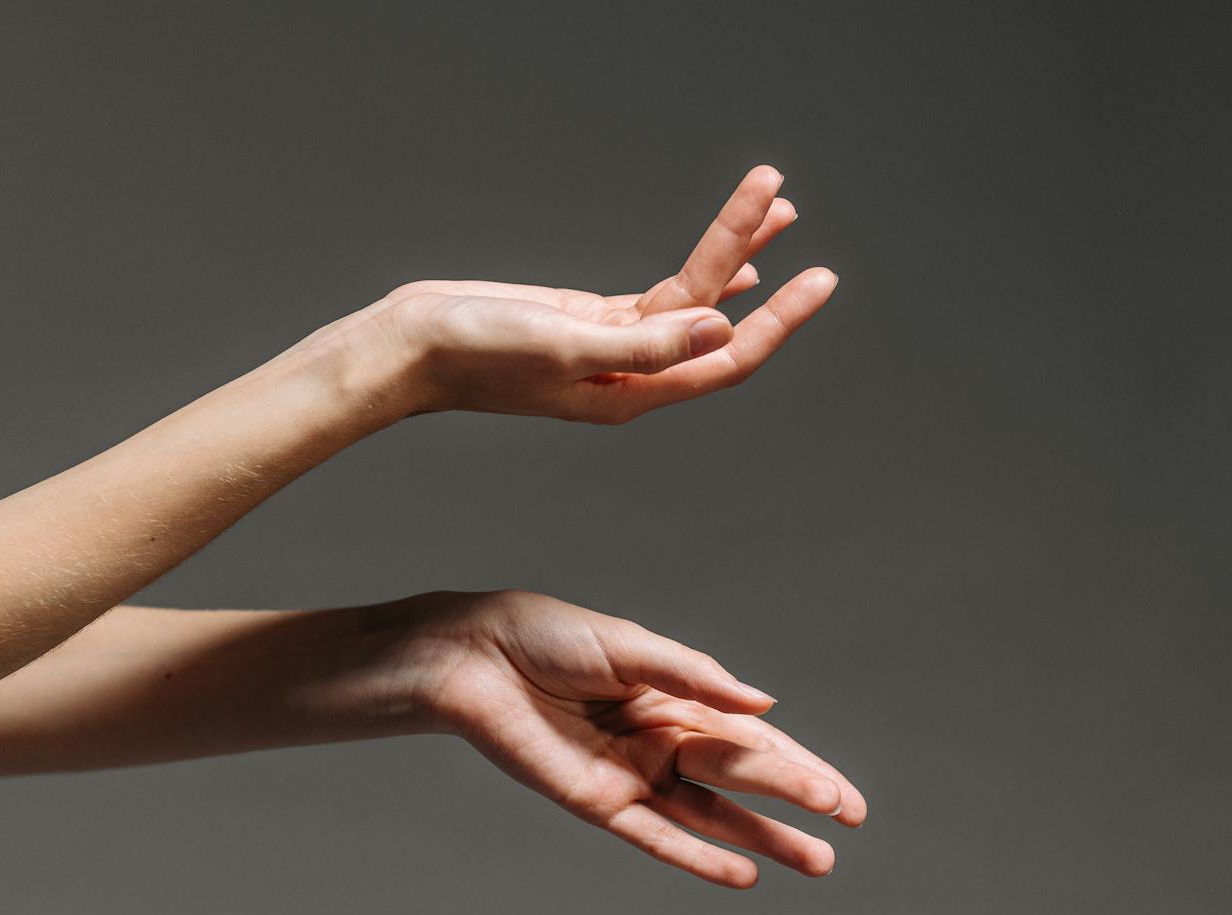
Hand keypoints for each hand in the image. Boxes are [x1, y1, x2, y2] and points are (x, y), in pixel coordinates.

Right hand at [356, 166, 836, 423]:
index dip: (778, 323)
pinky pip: (663, 298)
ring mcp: (614, 347)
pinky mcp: (592, 321)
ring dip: (732, 252)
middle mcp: (633, 376)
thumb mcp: (564, 346)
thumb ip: (642, 344)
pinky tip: (738, 261)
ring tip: (773, 202)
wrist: (412, 347)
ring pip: (691, 299)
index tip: (819, 278)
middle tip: (793, 209)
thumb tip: (717, 326)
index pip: (725, 357)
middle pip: (715, 318)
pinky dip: (702, 272)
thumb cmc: (476, 357)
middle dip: (759, 265)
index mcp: (633, 395)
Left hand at [409, 590, 867, 887]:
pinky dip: (698, 857)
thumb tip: (764, 705)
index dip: (803, 767)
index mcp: (676, 700)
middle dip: (795, 798)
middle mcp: (662, 743)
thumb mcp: (631, 647)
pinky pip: (657, 836)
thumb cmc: (546, 637)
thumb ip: (696, 678)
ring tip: (816, 862)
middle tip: (846, 822)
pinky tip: (743, 875)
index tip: (847, 800)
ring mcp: (634, 777)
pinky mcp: (599, 802)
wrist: (474, 658)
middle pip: (743, 778)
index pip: (754, 739)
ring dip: (763, 838)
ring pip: (712, 816)